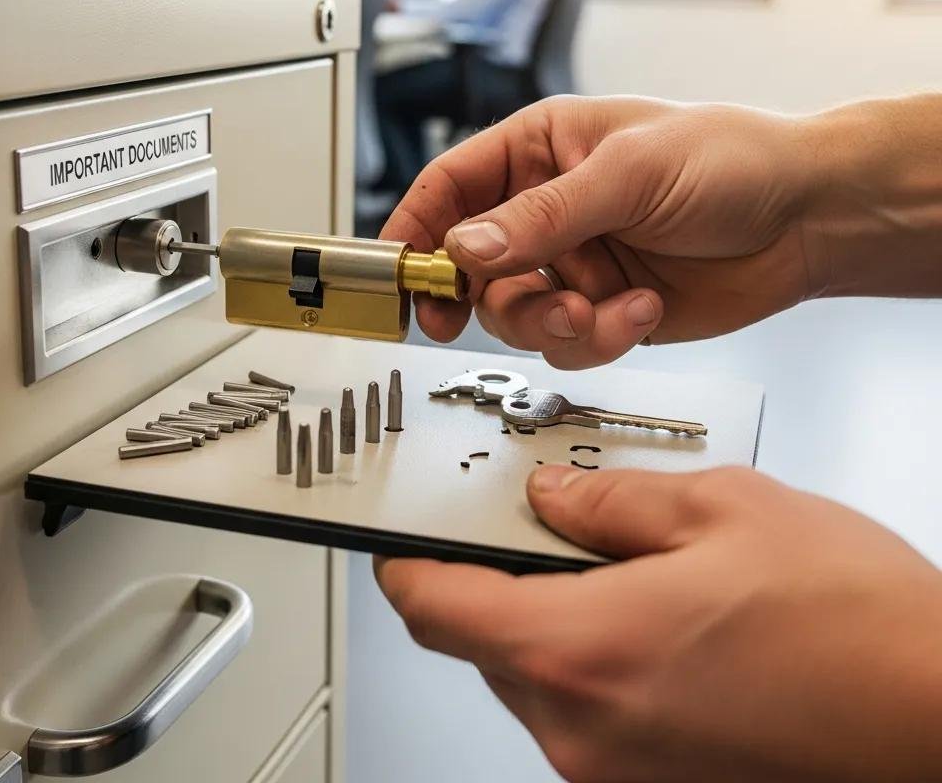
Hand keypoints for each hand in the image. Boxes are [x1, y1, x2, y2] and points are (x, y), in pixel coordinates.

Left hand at [376, 465, 941, 782]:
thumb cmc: (855, 626)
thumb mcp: (724, 510)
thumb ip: (614, 498)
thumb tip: (556, 498)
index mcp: (581, 650)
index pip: (436, 605)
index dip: (406, 561)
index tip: (398, 533)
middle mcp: (583, 729)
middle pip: (481, 640)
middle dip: (493, 576)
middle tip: (533, 521)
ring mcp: (615, 771)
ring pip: (533, 675)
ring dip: (549, 615)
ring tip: (616, 563)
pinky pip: (584, 710)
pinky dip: (591, 656)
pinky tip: (654, 616)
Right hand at [382, 95, 818, 367]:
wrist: (808, 219)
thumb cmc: (731, 158)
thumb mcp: (629, 172)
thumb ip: (543, 215)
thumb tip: (465, 245)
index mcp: (541, 151)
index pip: (450, 187)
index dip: (415, 229)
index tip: (395, 272)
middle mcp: (548, 212)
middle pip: (472, 268)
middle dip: (487, 296)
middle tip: (491, 308)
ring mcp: (575, 265)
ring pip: (516, 316)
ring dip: (551, 323)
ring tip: (599, 308)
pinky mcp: (605, 311)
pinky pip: (570, 344)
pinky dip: (600, 338)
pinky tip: (642, 309)